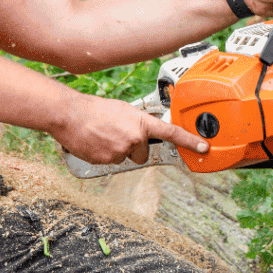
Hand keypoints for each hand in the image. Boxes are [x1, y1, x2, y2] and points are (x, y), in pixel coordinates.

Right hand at [53, 94, 207, 164]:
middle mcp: (135, 138)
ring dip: (117, 150)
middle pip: (143, 153)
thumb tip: (144, 131)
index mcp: (141, 122)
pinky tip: (96, 142)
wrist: (70, 114)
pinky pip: (112, 162)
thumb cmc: (94, 110)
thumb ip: (138, 121)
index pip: (171, 133)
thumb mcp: (122, 110)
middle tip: (116, 134)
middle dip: (133, 147)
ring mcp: (122, 150)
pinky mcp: (108, 160)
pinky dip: (105, 155)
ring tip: (103, 135)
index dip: (189, 141)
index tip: (203, 148)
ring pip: (126, 158)